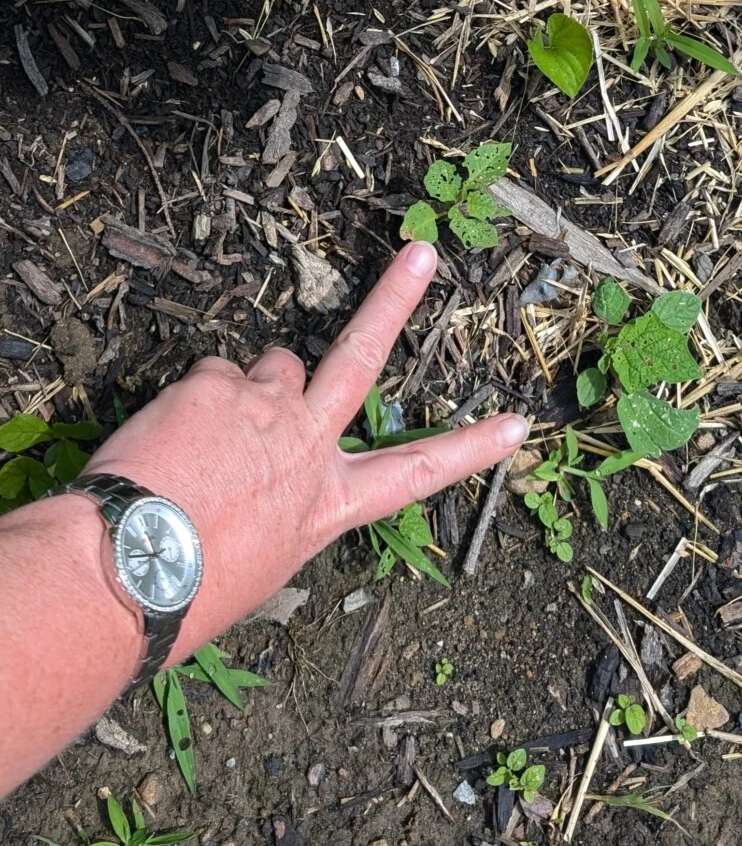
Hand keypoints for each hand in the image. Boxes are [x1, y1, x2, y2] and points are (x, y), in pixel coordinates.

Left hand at [83, 241, 525, 655]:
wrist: (123, 574)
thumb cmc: (180, 592)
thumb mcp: (254, 565)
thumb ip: (273, 509)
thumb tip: (254, 483)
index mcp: (325, 505)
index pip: (415, 474)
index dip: (470, 448)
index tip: (515, 425)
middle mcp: (307, 446)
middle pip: (362, 355)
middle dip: (395, 299)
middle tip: (420, 253)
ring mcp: (264, 405)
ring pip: (269, 366)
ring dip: (249, 388)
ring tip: (208, 437)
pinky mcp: (215, 382)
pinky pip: (209, 374)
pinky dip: (192, 399)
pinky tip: (169, 439)